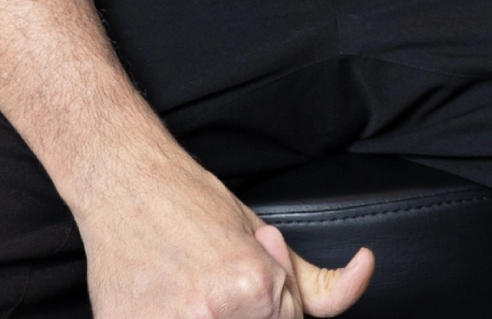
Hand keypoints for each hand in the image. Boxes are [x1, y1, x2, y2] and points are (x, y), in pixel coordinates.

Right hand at [80, 140, 372, 316]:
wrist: (125, 186)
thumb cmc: (194, 207)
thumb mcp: (265, 238)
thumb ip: (319, 283)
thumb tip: (366, 268)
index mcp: (254, 289)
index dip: (267, 304)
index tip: (240, 276)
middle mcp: (212, 316)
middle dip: (241, 312)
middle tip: (210, 280)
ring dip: (210, 315)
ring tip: (186, 287)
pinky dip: (170, 318)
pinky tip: (164, 298)